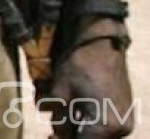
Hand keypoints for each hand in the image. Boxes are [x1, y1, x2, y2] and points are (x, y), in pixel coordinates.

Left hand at [48, 18, 134, 137]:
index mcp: (106, 127)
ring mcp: (125, 120)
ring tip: (60, 118)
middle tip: (50, 133)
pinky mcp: (124, 111)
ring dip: (78, 128)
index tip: (48, 138)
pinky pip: (104, 125)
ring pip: (97, 134)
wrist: (100, 43)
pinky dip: (88, 122)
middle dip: (70, 135)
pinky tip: (73, 113)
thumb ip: (59, 122)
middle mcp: (121, 128)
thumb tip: (56, 135)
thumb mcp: (61, 95)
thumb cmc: (79, 67)